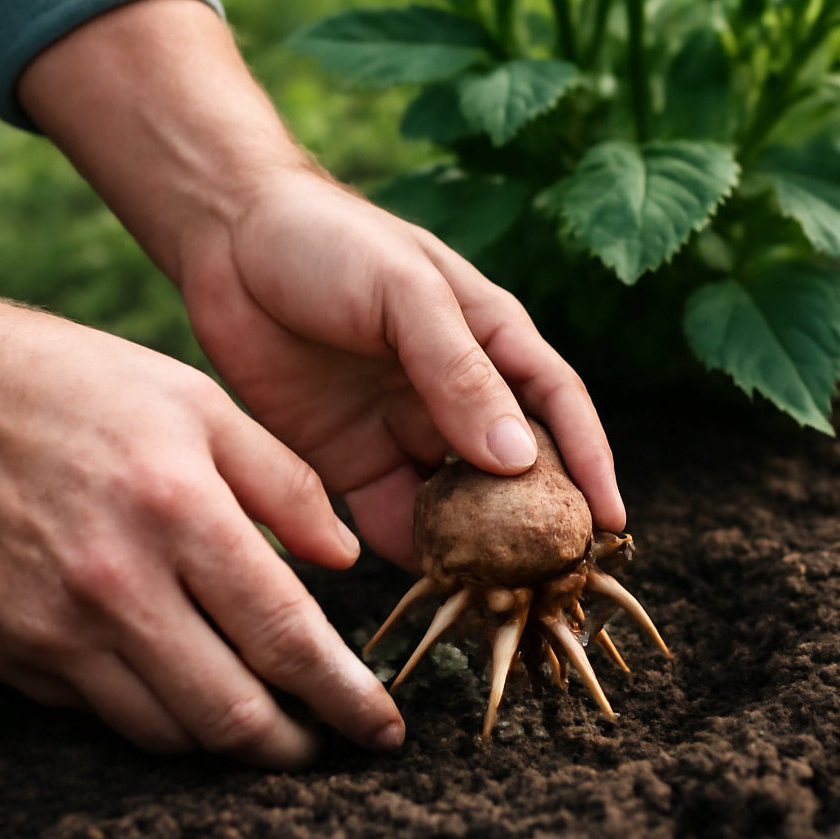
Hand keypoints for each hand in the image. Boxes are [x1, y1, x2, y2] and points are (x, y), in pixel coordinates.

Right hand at [0, 302, 403, 764]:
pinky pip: (105, 712)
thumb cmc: (82, 387)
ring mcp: (60, 628)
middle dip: (293, 744)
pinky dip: (158, 712)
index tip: (383, 726)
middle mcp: (119, 584)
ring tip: (266, 718)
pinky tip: (185, 680)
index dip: (344, 694)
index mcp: (180, 511)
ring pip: (167, 730)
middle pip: (228, 712)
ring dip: (227, 738)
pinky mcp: (19, 651)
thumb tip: (344, 556)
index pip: (283, 634)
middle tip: (329, 741)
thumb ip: (282, 481)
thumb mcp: (196, 403)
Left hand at [20, 0, 625, 574]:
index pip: (558, 405)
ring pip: (460, 503)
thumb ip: (457, 372)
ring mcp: (403, 429)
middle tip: (555, 582)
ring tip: (495, 599)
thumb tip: (521, 458)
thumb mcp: (403, 293)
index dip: (590, 461)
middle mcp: (456, 391)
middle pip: (515, 468)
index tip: (611, 524)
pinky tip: (423, 585)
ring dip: (479, 548)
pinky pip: (391, 519)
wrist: (228, 239)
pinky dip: (412, 553)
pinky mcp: (348, 459)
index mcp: (490, 336)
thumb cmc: (330, 242)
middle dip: (539, 523)